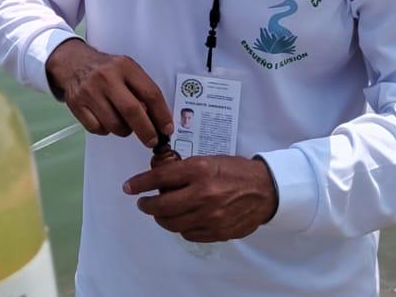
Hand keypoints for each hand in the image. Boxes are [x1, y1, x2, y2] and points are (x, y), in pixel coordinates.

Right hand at [44, 38, 172, 147]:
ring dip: (124, 130)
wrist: (73, 62)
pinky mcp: (76, 105)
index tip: (167, 129)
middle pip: (132, 111)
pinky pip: (98, 129)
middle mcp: (106, 78)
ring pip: (115, 124)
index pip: (150, 93)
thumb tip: (157, 120)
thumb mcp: (127, 69)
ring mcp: (90, 92)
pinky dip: (105, 129)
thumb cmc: (106, 69)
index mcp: (124, 67)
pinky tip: (106, 119)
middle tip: (152, 140)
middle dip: (146, 131)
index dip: (162, 115)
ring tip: (124, 122)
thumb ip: (141, 90)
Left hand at [122, 155, 278, 242]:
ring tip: (161, 212)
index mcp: (200, 171)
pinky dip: (180, 228)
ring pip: (172, 223)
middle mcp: (203, 194)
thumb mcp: (208, 160)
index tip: (129, 187)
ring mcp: (210, 216)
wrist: (266, 190)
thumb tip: (160, 179)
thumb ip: (184, 170)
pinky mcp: (217, 232)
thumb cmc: (235, 171)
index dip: (140, 183)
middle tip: (144, 203)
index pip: (160, 178)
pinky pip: (188, 234)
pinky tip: (182, 220)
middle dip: (147, 205)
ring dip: (161, 218)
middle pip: (162, 206)